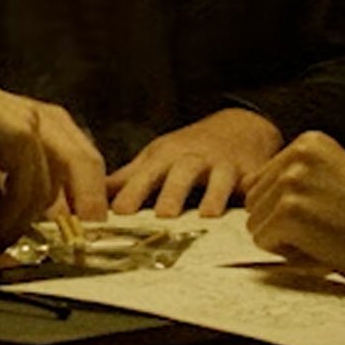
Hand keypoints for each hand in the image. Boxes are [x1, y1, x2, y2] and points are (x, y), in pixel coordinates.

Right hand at [0, 57, 106, 253]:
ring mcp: (33, 123)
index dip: (80, 197)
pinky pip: (27, 190)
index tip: (69, 233)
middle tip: (71, 247)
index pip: (78, 162)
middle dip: (83, 209)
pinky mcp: (19, 134)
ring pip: (52, 187)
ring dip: (23, 225)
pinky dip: (10, 219)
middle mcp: (43, 118)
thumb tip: (1, 227)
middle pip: (88, 167)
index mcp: (38, 120)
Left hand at [108, 108, 282, 217]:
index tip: (117, 214)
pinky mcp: (251, 173)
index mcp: (165, 158)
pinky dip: (255, 192)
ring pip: (218, 180)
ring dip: (213, 196)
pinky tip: (255, 206)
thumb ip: (127, 179)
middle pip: (181, 175)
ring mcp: (223, 166)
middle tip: (163, 217)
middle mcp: (193, 160)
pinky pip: (254, 182)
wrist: (239, 126)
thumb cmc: (189, 148)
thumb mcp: (156, 157)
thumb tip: (90, 195)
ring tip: (207, 216)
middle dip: (172, 194)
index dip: (131, 194)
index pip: (145, 177)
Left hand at [243, 131, 344, 293]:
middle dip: (281, 223)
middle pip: (254, 201)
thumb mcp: (331, 179)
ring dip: (284, 239)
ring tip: (325, 234)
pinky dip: (287, 253)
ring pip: (255, 223)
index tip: (327, 211)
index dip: (289, 209)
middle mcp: (298, 154)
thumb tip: (246, 188)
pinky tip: (322, 245)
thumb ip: (294, 177)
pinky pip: (263, 241)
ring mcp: (293, 181)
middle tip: (326, 227)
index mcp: (309, 142)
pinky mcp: (290, 211)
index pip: (262, 181)